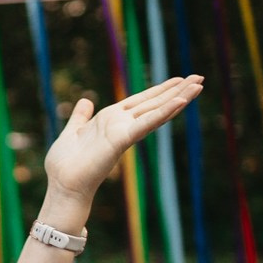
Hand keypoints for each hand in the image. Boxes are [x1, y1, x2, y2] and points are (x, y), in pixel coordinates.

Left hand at [42, 75, 203, 209]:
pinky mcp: (122, 140)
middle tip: (199, 78)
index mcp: (111, 119)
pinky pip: (146, 124)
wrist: (63, 185)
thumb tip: (86, 100)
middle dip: (177, 90)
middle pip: (154, 103)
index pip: (141, 101)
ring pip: (156, 111)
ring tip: (199, 85)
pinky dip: (163, 113)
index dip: (160, 90)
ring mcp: (124, 132)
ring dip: (178, 98)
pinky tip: (180, 102)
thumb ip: (81, 116)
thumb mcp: (72, 131)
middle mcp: (122, 124)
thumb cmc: (65, 164)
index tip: (178, 79)